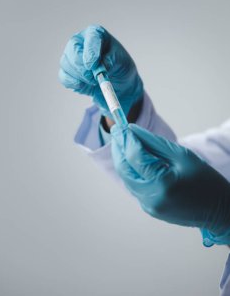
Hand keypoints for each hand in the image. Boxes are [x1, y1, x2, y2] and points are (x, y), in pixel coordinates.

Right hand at [59, 25, 142, 117]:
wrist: (117, 82)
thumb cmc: (119, 67)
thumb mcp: (122, 62)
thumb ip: (110, 61)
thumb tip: (98, 68)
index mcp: (96, 34)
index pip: (91, 37)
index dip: (90, 51)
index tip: (92, 65)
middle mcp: (80, 42)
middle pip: (73, 50)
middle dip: (83, 67)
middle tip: (94, 78)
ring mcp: (71, 56)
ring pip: (67, 65)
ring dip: (81, 77)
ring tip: (94, 81)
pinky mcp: (67, 71)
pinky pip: (64, 78)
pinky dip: (75, 84)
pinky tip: (85, 85)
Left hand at [111, 123, 229, 244]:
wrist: (219, 211)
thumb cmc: (206, 181)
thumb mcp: (182, 156)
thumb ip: (154, 143)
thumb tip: (133, 131)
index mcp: (162, 184)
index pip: (135, 157)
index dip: (126, 139)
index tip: (120, 125)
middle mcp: (151, 199)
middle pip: (124, 169)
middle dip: (119, 149)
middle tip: (117, 131)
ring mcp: (149, 207)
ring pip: (127, 178)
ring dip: (123, 159)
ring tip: (123, 141)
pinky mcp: (150, 209)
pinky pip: (135, 186)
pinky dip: (132, 170)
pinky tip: (134, 158)